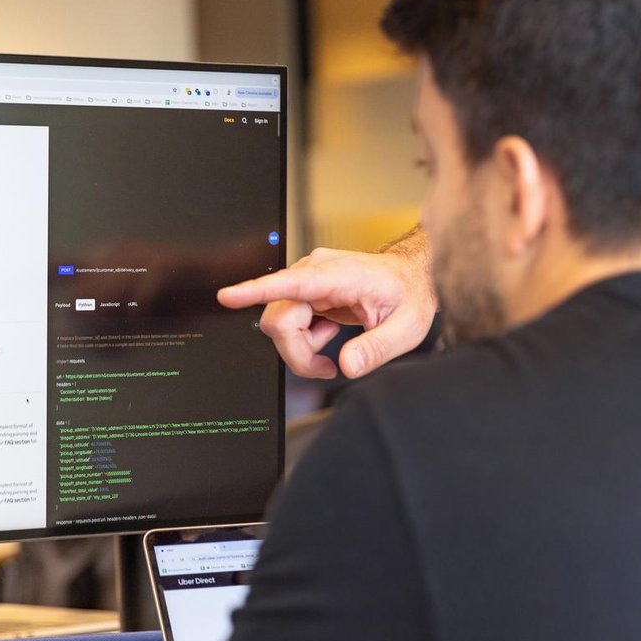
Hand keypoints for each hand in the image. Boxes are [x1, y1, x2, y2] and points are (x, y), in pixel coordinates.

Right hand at [217, 238, 435, 379]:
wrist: (411, 277)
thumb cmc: (409, 295)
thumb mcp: (406, 328)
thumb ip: (376, 349)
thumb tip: (347, 365)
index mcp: (339, 275)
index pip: (292, 283)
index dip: (256, 291)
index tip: (229, 296)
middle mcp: (315, 272)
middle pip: (279, 320)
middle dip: (297, 352)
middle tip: (328, 368)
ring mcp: (307, 280)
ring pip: (279, 324)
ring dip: (302, 346)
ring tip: (334, 343)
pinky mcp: (304, 290)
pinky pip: (288, 322)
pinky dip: (305, 339)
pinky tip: (329, 333)